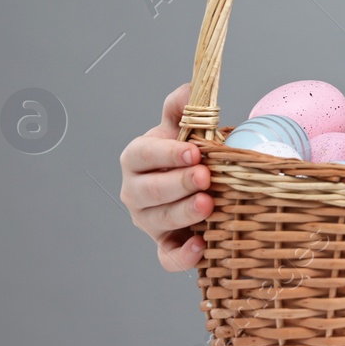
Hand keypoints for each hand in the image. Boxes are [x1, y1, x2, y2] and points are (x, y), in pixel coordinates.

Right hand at [118, 82, 212, 271]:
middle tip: (205, 177)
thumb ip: (183, 108)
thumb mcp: (184, 127)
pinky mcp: (165, 245)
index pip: (141, 155)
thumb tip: (189, 89)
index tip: (195, 151)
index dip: (166, 154)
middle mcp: (135, 192)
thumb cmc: (188, 154)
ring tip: (208, 204)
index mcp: (136, 159)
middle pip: (148, 191)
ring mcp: (149, 221)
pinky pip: (168, 257)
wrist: (200, 182)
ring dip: (184, 213)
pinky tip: (201, 245)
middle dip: (177, 184)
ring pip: (158, 220)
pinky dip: (182, 256)